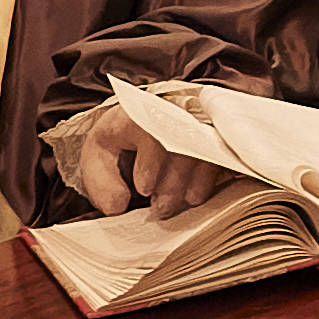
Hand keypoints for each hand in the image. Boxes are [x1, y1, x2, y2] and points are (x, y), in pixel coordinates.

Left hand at [52, 101, 221, 218]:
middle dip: (173, 183)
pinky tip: (195, 196)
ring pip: (205, 149)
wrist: (140, 122)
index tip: (143, 189)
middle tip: (161, 209)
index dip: (150, 163)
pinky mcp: (214, 132)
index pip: (151, 131)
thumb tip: (118, 207)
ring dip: (194, 183)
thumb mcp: (97, 158)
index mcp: (139, 111)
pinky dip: (211, 179)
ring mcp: (197, 119)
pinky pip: (221, 155)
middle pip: (182, 143)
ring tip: (179, 205)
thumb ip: (102, 182)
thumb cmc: (119, 141)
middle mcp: (173, 109)